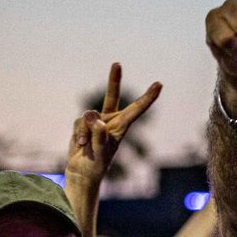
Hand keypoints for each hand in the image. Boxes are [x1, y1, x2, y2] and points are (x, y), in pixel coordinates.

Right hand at [67, 62, 162, 183]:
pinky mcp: (83, 123)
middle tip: (117, 63)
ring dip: (85, 131)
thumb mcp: (100, 152)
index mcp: (121, 128)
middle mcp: (110, 121)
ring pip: (88, 115)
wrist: (82, 172)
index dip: (148, 97)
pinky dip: (78, 134)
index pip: (136, 110)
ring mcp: (96, 121)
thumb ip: (98, 134)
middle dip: (114, 80)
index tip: (159, 84)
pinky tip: (80, 145)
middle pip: (111, 96)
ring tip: (86, 145)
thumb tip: (94, 116)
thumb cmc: (96, 165)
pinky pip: (78, 122)